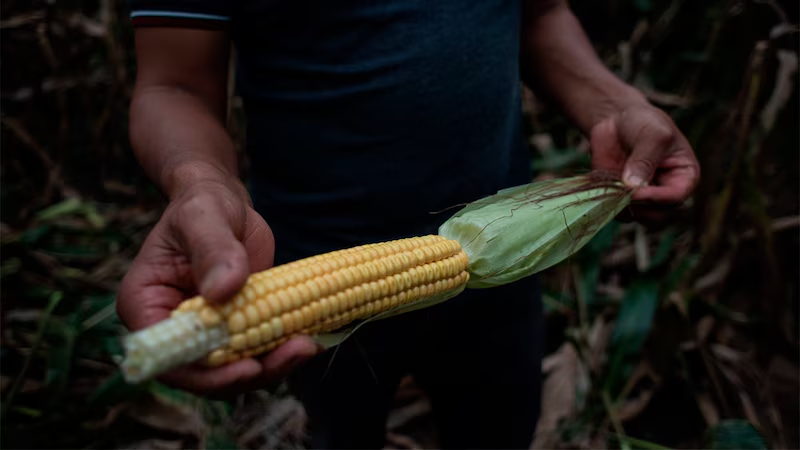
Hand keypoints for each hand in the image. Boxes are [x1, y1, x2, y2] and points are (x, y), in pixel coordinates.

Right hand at [117, 177, 319, 396]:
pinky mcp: (237, 329)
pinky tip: (310, 337)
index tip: (248, 367)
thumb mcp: (204, 218)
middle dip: (252, 372)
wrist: (223, 203)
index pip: (169, 358)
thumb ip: (212, 251)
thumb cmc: (202, 204)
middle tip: (297, 350)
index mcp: (146, 306)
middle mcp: (174, 329)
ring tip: (307, 345)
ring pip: (237, 368)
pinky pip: (257, 351)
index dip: (207, 374)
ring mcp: (207, 333)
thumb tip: (222, 291)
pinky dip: (282, 350)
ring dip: (274, 365)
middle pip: (207, 373)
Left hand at [589, 102, 699, 221]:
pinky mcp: (621, 198)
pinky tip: (602, 185)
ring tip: (611, 182)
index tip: (635, 191)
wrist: (618, 121)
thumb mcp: (652, 135)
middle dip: (638, 204)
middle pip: (657, 215)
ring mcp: (643, 198)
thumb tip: (634, 186)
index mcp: (684, 177)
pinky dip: (607, 202)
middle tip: (621, 189)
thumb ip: (645, 160)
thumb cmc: (644, 123)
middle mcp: (666, 192)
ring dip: (621, 204)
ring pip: (636, 217)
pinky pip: (615, 210)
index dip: (656, 198)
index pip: (675, 197)